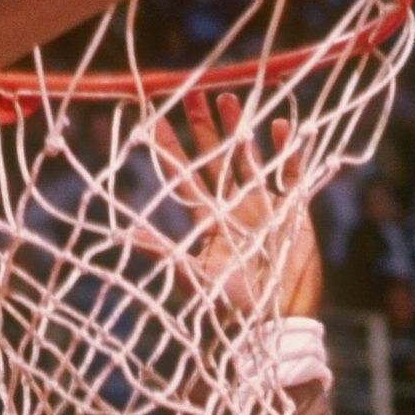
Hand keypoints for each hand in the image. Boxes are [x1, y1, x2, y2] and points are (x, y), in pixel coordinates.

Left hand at [150, 94, 321, 318]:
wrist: (275, 322)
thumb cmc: (231, 305)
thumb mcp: (192, 276)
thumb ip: (161, 251)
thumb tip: (120, 236)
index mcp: (208, 220)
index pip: (184, 176)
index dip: (167, 148)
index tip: (150, 119)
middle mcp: (234, 207)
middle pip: (216, 157)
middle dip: (204, 126)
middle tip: (193, 92)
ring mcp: (264, 206)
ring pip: (250, 158)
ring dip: (241, 129)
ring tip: (230, 98)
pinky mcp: (294, 212)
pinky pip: (291, 174)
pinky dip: (288, 152)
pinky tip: (280, 127)